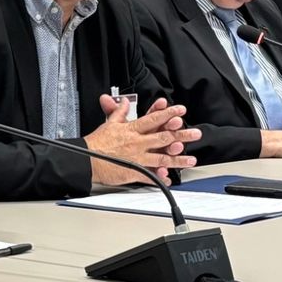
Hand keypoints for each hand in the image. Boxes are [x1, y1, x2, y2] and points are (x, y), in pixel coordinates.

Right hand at [85, 95, 199, 185]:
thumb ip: (119, 112)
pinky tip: (170, 179)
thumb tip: (124, 102)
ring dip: (178, 159)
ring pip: (161, 157)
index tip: (180, 111)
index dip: (168, 114)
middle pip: (163, 137)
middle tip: (195, 133)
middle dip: (181, 135)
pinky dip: (160, 177)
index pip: (153, 119)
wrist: (86, 160)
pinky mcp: (133, 172)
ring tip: (191, 160)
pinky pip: (150, 175)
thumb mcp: (109, 123)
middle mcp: (137, 142)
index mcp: (132, 130)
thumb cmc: (96, 143)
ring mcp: (137, 157)